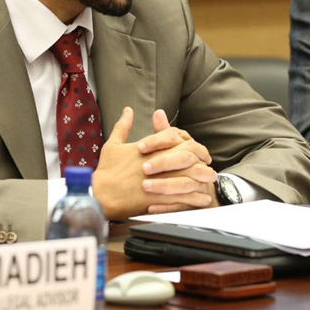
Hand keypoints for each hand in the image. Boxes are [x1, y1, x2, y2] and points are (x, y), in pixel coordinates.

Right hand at [92, 108, 215, 218]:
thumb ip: (123, 126)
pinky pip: (184, 197)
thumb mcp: (113, 144)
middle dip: (201, 157)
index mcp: (148, 148)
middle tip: (207, 162)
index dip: (187, 140)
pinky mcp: (159, 198)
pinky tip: (203, 199)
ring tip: (210, 181)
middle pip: (187, 155)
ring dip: (202, 178)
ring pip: (189, 176)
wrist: (99, 195)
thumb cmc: (105, 171)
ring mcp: (159, 180)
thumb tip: (128, 110)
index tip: (194, 146)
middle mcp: (156, 162)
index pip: (174, 137)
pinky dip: (196, 198)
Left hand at [141, 109, 215, 213]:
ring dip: (164, 185)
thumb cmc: (180, 166)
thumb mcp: (172, 147)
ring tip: (145, 187)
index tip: (140, 146)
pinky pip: (184, 205)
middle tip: (143, 168)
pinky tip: (151, 207)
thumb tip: (158, 112)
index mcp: (189, 147)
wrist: (201, 189)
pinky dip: (167, 206)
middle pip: (184, 159)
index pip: (176, 138)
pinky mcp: (197, 202)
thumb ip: (164, 132)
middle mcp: (196, 163)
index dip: (158, 141)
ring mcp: (199, 182)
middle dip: (163, 163)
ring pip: (184, 183)